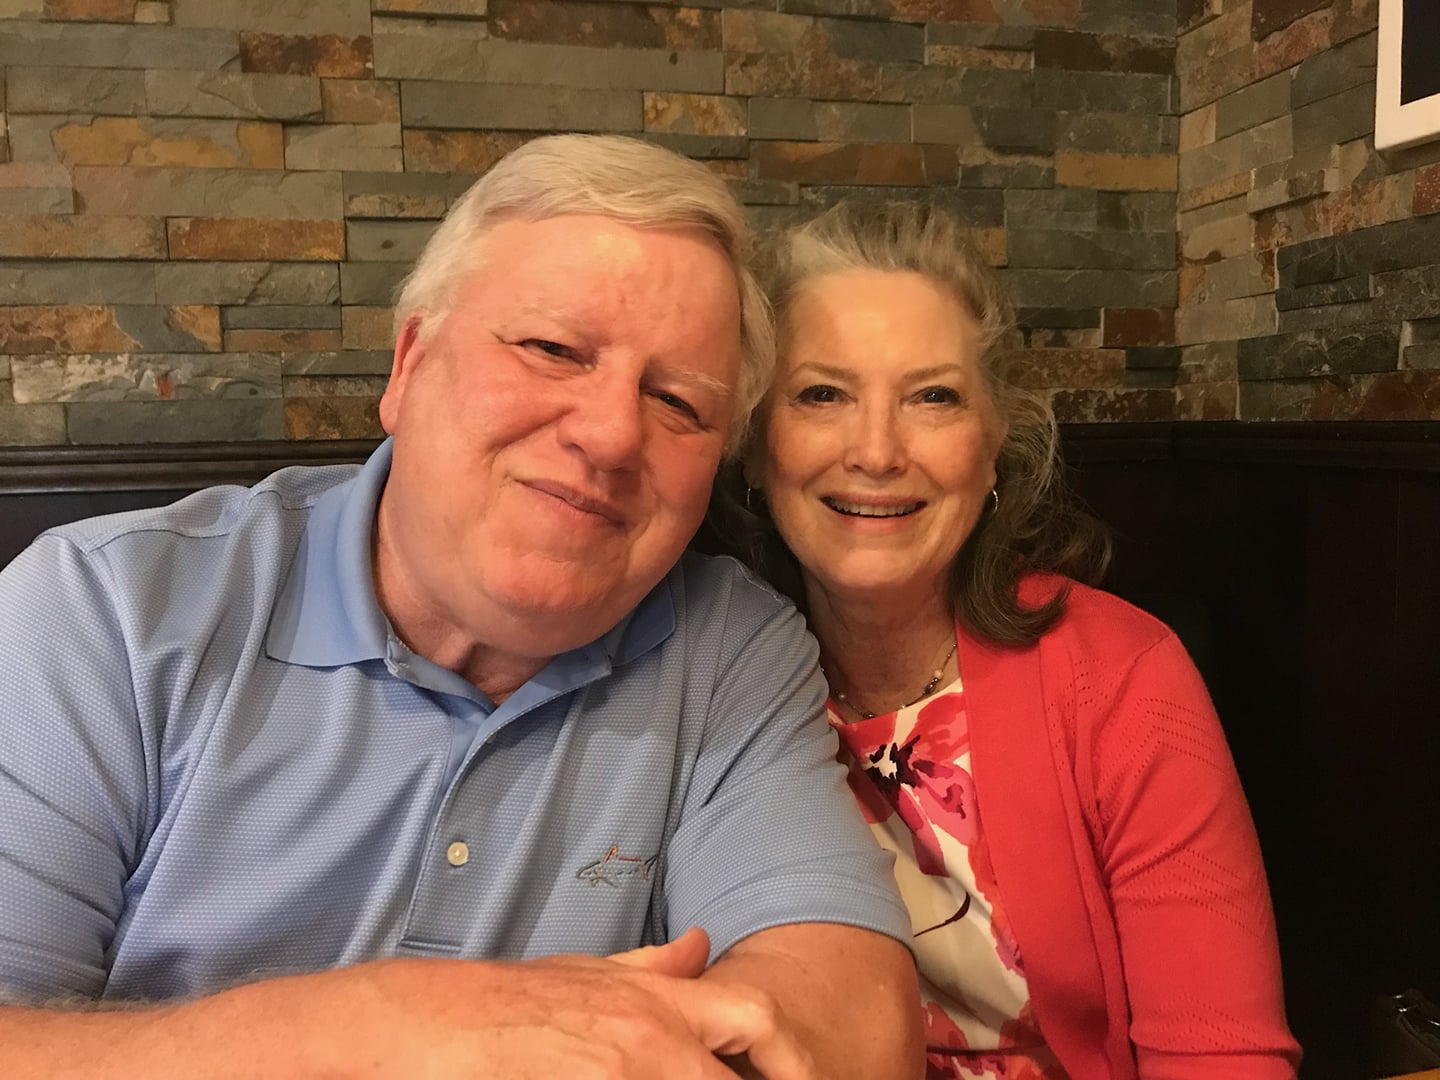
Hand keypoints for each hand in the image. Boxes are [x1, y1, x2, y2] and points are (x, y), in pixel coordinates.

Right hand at [202, 929, 815, 1079]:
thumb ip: (651, 965)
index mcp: (658, 998)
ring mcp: (622, 1069)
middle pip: (734, 1075)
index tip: (801, 1079)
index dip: (790, 1060)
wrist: (420, 1025)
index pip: (759, 1020)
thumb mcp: (585, 971)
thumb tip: (704, 943)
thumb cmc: (502, 1003)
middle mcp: (653, 1033)